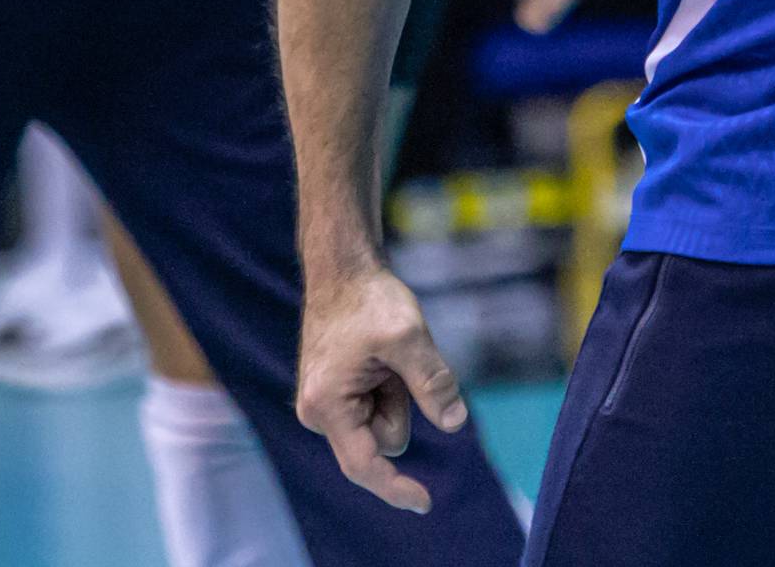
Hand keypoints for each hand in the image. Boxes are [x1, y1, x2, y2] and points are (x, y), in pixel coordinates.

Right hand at [296, 261, 467, 512]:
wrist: (344, 271)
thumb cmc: (370, 300)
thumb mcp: (409, 338)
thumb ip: (432, 383)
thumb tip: (455, 424)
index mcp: (326, 406)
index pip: (364, 464)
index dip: (394, 487)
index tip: (426, 503)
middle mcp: (318, 413)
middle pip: (384, 439)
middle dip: (402, 406)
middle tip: (394, 360)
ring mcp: (326, 405)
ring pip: (385, 424)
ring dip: (397, 394)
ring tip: (385, 354)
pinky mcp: (336, 396)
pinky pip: (379, 407)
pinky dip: (390, 387)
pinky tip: (380, 356)